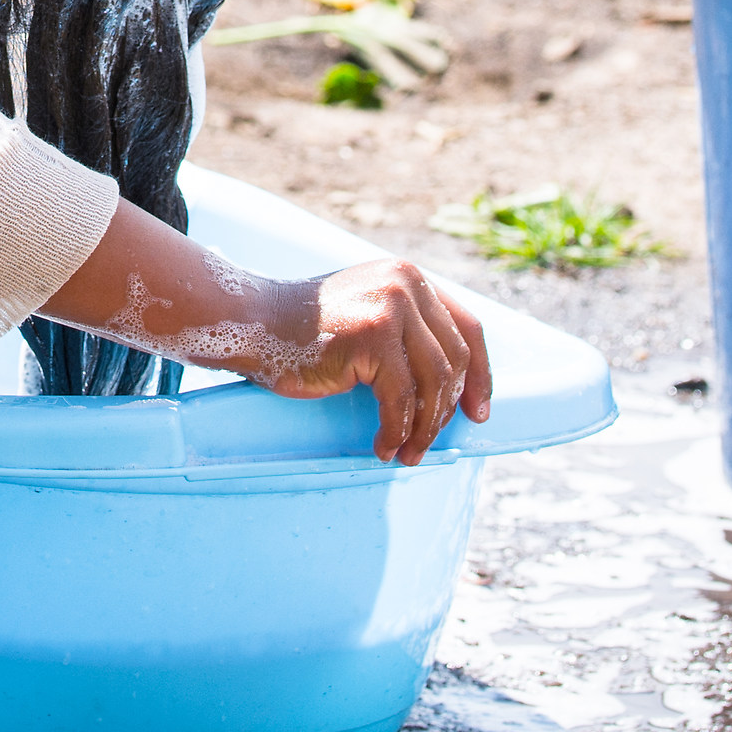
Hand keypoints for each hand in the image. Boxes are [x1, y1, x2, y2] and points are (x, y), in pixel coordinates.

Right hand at [259, 260, 492, 465]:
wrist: (250, 322)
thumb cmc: (303, 331)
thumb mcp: (367, 314)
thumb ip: (405, 329)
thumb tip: (451, 385)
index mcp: (410, 277)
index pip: (468, 327)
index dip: (481, 374)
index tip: (479, 412)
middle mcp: (407, 284)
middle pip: (455, 360)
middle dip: (448, 410)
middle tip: (431, 443)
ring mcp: (391, 306)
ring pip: (433, 383)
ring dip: (423, 428)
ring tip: (408, 453)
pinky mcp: (373, 336)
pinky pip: (401, 399)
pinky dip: (397, 431)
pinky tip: (384, 447)